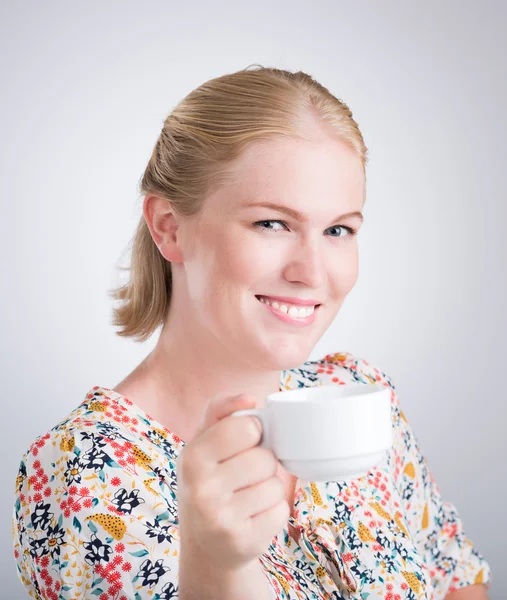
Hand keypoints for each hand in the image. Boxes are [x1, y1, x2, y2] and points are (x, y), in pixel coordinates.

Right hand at [176, 393, 288, 571]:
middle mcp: (201, 489)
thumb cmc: (209, 482)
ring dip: (269, 489)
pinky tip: (253, 517)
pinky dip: (274, 512)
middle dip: (262, 464)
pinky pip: (281, 511)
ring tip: (247, 498)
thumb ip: (221, 411)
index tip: (244, 443)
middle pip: (264, 458)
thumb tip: (249, 398)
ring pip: (275, 485)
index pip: (246, 427)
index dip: (253, 432)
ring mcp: (221, 519)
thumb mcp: (203, 444)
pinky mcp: (243, 542)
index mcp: (191, 457)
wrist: (205, 547)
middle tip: (243, 476)